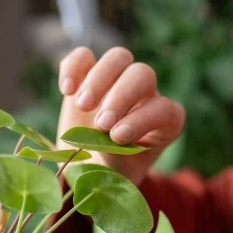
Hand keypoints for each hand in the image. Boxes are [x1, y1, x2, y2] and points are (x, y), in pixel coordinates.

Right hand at [57, 47, 185, 184]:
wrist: (85, 169)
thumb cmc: (109, 175)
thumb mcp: (116, 176)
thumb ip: (117, 158)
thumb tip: (105, 136)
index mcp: (165, 122)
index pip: (164, 110)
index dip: (142, 120)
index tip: (117, 138)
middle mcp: (146, 96)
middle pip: (142, 75)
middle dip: (121, 96)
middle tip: (100, 124)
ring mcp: (117, 81)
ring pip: (119, 58)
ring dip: (100, 78)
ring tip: (82, 105)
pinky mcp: (88, 75)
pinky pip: (84, 56)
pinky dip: (74, 67)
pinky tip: (67, 90)